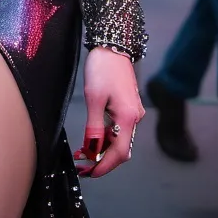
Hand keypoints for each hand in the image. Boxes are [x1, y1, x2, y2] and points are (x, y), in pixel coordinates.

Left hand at [73, 47, 143, 177]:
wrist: (113, 44)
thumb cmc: (102, 68)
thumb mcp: (94, 98)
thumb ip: (93, 127)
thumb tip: (91, 149)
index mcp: (128, 118)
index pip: (119, 153)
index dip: (103, 166)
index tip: (88, 173)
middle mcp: (134, 117)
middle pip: (121, 149)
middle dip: (102, 159)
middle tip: (83, 165)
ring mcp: (133, 111)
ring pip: (120, 139)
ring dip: (103, 148)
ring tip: (83, 152)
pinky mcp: (128, 105)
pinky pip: (119, 128)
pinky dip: (106, 136)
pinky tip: (93, 137)